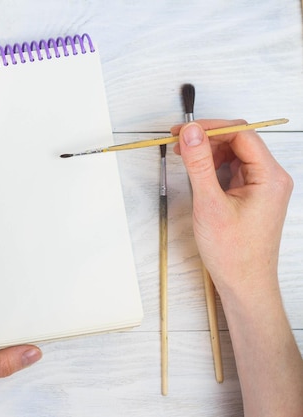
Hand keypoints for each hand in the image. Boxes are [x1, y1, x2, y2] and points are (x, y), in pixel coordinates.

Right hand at [174, 121, 302, 416]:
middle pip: (239, 141)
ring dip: (209, 152)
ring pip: (234, 154)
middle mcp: (271, 177)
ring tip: (184, 157)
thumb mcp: (209, 203)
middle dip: (208, 138)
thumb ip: (199, 164)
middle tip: (178, 141)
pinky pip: (233, 170)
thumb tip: (191, 131)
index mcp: (270, 176)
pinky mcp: (252, 195)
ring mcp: (262, 186)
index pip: (242, 134)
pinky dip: (213, 167)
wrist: (244, 284)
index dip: (211, 128)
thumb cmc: (233, 252)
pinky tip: (197, 172)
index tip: (183, 131)